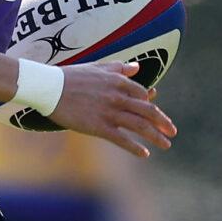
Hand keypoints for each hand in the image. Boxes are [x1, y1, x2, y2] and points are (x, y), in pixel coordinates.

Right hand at [52, 61, 176, 157]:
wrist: (48, 87)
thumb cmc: (70, 76)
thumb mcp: (97, 67)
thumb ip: (119, 68)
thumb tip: (137, 67)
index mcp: (118, 81)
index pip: (143, 95)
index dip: (152, 105)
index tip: (157, 115)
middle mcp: (118, 97)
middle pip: (148, 111)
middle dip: (163, 123)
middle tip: (173, 131)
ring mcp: (110, 113)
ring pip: (139, 126)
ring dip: (156, 136)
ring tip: (167, 145)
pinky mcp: (99, 127)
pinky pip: (122, 139)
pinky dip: (135, 147)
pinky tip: (145, 154)